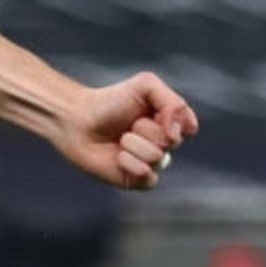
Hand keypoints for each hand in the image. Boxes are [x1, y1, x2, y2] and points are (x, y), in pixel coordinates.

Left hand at [54, 72, 196, 190]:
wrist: (77, 121)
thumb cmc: (110, 102)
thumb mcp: (145, 86)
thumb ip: (172, 103)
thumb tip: (177, 135)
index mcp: (170, 122)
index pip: (188, 126)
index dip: (170, 118)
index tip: (151, 110)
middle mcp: (163, 144)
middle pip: (172, 142)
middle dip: (146, 128)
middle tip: (129, 124)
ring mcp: (150, 163)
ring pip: (158, 159)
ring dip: (134, 144)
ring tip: (120, 139)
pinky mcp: (136, 180)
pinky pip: (148, 178)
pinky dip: (130, 164)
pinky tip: (118, 157)